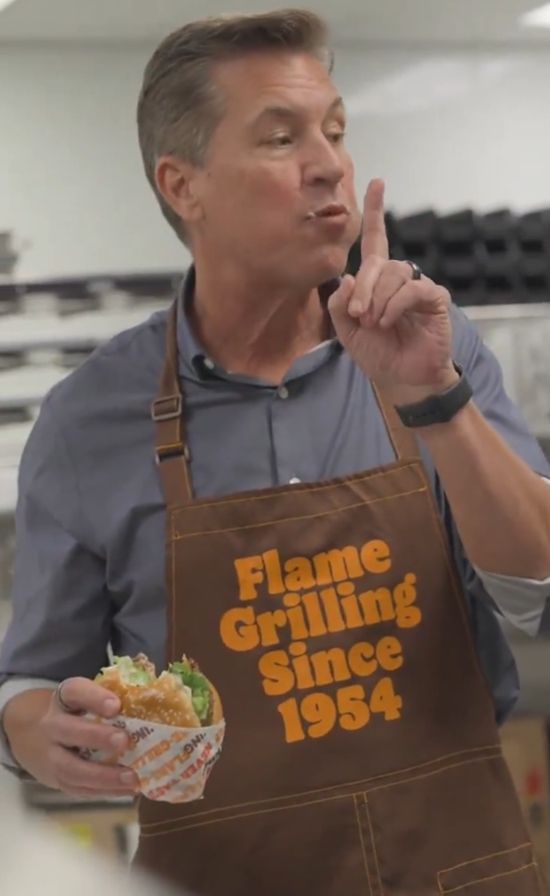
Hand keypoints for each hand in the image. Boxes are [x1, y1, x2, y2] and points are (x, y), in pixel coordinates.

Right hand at [3, 681, 138, 797]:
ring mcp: (50, 756)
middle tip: (124, 741)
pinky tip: (127, 790)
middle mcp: (52, 726)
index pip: (75, 692)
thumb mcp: (81, 697)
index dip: (95, 698)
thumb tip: (151, 702)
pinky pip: (78, 788)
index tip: (116, 705)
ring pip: (72, 768)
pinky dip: (103, 791)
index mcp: (63, 699)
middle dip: (97, 737)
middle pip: (70, 731)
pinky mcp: (55, 779)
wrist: (28, 732)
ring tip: (132, 777)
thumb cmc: (71, 711)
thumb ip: (107, 699)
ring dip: (104, 775)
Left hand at [329, 178, 456, 404]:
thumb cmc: (378, 354)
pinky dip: (395, 305)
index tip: (376, 182)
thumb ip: (340, 305)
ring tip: (376, 324)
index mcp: (377, 281)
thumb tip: (347, 276)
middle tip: (359, 315)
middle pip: (378, 263)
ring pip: (394, 274)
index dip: (376, 212)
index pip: (376, 240)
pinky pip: (412, 288)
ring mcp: (418, 286)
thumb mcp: (347, 332)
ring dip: (379, 300)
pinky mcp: (434, 298)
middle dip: (364, 288)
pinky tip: (389, 321)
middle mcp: (398, 278)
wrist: (402, 379)